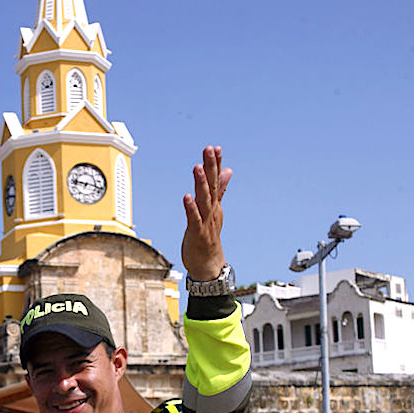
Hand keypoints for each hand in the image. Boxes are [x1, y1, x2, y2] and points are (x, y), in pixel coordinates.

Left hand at [181, 145, 231, 280]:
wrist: (208, 264)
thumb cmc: (208, 237)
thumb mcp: (214, 210)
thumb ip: (219, 189)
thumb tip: (226, 171)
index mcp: (213, 204)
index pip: (216, 181)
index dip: (216, 165)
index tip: (216, 148)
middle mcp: (210, 210)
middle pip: (211, 186)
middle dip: (210, 167)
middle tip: (209, 150)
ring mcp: (205, 221)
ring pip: (204, 200)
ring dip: (201, 184)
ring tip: (198, 168)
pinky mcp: (197, 233)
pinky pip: (194, 219)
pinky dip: (191, 208)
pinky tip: (186, 197)